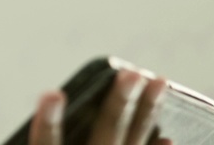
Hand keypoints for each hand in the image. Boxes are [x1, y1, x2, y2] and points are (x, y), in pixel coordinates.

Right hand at [28, 69, 170, 144]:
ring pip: (133, 144)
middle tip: (132, 75)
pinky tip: (168, 137)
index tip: (52, 94)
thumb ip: (48, 137)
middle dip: (120, 105)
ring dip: (147, 113)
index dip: (48, 121)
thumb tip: (49, 107)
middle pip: (105, 136)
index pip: (46, 144)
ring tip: (159, 82)